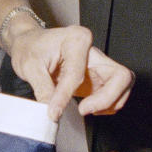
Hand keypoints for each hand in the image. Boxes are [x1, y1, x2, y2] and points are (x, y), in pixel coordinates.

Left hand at [8, 21, 133, 122]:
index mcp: (77, 39)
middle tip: (83, 109)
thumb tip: (53, 111)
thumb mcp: (29, 67)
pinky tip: (89, 107)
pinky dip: (107, 104)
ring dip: (109, 103)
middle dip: (106, 99)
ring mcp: (99, 64)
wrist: (30, 44)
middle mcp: (93, 50)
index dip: (66, 95)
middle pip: (120, 76)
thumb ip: (43, 89)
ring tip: (85, 109)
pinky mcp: (99, 77)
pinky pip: (115, 93)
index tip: (54, 111)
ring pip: (122, 85)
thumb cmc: (30, 48)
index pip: (78, 73)